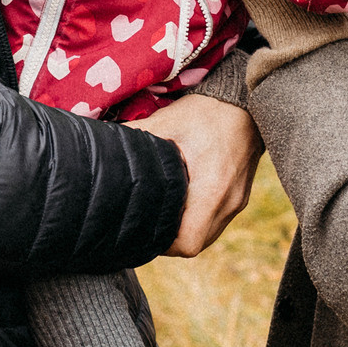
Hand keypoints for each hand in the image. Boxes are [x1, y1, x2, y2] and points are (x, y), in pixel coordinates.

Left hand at [134, 93, 262, 256]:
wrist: (245, 102)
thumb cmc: (205, 112)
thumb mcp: (166, 122)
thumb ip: (135, 136)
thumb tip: (102, 144)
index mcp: (212, 188)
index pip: (188, 243)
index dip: (165, 244)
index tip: (148, 227)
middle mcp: (229, 201)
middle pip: (197, 245)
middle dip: (172, 239)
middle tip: (151, 220)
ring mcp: (238, 201)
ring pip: (208, 236)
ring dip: (187, 230)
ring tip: (166, 210)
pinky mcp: (241, 196)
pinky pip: (218, 221)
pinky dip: (200, 220)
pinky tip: (185, 201)